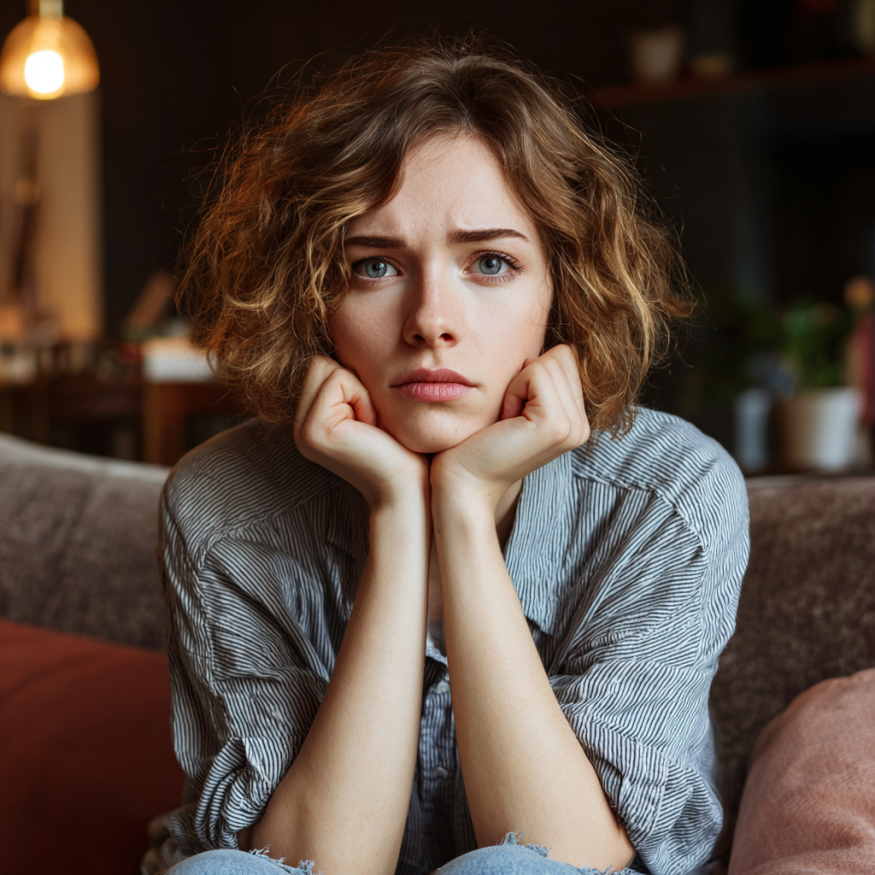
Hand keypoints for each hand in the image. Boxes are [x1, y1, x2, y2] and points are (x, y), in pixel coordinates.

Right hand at [294, 355, 428, 508]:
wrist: (410, 486)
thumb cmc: (402, 446)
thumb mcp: (373, 406)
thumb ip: (353, 381)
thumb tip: (348, 335)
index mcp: (311, 420)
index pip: (322, 365)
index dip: (355, 381)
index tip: (372, 417)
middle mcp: (300, 426)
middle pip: (320, 362)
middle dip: (354, 382)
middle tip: (372, 420)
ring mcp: (303, 431)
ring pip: (327, 367)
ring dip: (359, 390)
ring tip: (371, 425)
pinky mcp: (314, 431)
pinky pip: (338, 380)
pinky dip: (362, 397)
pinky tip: (371, 428)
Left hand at [430, 345, 588, 510]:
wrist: (462, 481)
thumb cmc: (477, 441)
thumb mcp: (516, 403)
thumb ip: (538, 377)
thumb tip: (547, 341)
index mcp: (576, 420)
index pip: (565, 357)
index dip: (530, 374)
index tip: (511, 411)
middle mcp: (582, 425)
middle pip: (561, 355)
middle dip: (525, 376)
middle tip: (507, 417)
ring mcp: (573, 427)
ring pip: (548, 361)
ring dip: (516, 384)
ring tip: (505, 421)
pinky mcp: (554, 425)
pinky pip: (535, 373)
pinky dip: (512, 390)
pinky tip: (504, 421)